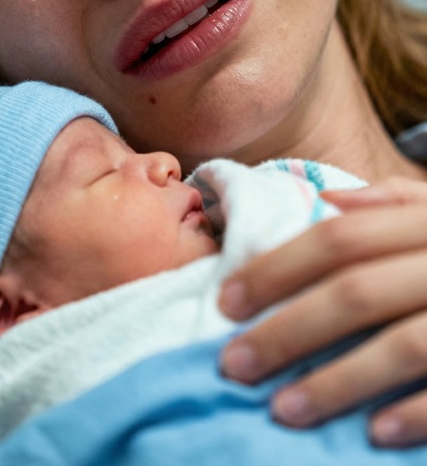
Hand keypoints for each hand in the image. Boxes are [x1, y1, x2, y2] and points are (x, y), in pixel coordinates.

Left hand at [218, 177, 426, 447]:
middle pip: (356, 291)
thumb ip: (392, 203)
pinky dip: (415, 413)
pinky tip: (370, 434)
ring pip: (400, 343)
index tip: (227, 300)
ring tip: (282, 409)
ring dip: (337, 381)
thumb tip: (325, 199)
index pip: (339, 238)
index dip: (278, 267)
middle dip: (288, 328)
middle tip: (234, 363)